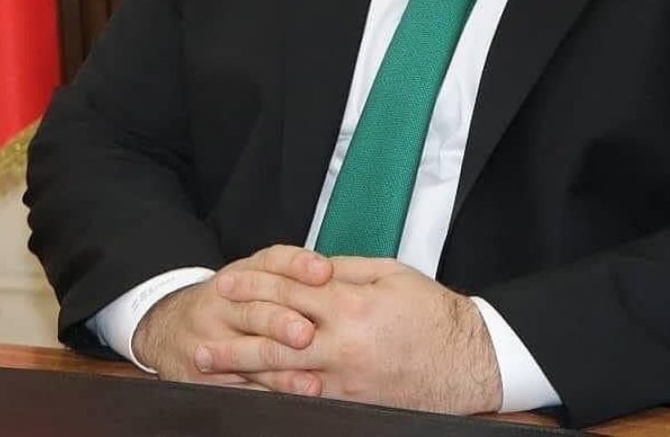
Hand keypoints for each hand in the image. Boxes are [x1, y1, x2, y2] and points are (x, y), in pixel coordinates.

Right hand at [132, 245, 330, 391]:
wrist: (167, 329)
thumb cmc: (227, 304)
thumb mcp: (249, 278)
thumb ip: (289, 275)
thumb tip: (336, 274)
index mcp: (240, 275)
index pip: (270, 262)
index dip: (298, 265)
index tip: (323, 272)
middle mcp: (222, 304)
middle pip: (255, 310)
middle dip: (282, 322)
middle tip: (307, 332)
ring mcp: (210, 341)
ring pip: (248, 355)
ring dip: (280, 370)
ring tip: (309, 380)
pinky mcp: (205, 378)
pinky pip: (240, 388)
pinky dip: (268, 395)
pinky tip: (288, 399)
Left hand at [200, 256, 502, 413]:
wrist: (468, 360)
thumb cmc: (431, 311)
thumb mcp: (388, 272)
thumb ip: (342, 270)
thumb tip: (307, 265)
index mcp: (351, 305)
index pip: (289, 289)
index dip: (253, 284)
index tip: (226, 282)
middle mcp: (343, 345)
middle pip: (276, 336)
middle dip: (235, 332)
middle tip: (202, 331)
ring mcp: (346, 381)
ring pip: (284, 374)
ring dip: (243, 368)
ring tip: (211, 365)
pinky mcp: (353, 404)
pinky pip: (305, 399)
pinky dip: (275, 395)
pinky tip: (252, 392)